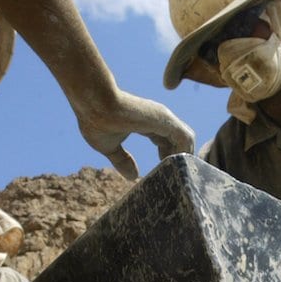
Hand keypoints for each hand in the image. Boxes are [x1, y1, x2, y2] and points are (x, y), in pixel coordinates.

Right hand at [76, 90, 194, 180]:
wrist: (93, 103)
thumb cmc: (97, 120)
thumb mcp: (109, 146)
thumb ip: (122, 160)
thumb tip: (133, 177)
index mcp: (147, 123)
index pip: (166, 140)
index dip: (167, 157)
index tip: (161, 173)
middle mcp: (159, 119)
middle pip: (181, 141)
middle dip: (180, 160)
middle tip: (172, 178)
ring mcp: (163, 118)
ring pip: (187, 140)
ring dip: (183, 158)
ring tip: (174, 175)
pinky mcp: (164, 119)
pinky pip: (185, 139)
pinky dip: (184, 154)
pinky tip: (173, 168)